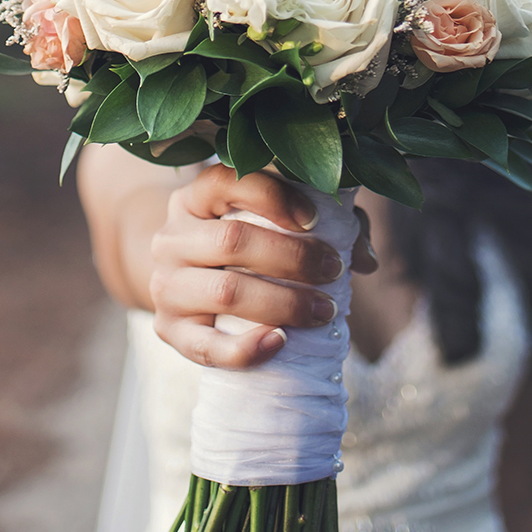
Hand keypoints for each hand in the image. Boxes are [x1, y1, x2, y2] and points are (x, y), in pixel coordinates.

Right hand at [150, 164, 378, 368]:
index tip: (315, 219)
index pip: (227, 181)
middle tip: (334, 269)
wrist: (182, 285)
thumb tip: (366, 259)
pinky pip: (206, 347)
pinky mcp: (168, 331)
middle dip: (293, 257)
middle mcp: (171, 237)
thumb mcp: (270, 222)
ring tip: (325, 311)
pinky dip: (246, 349)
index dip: (274, 197)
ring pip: (225, 292)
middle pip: (232, 240)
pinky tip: (281, 342)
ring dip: (283, 303)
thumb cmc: (241, 246)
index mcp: (194, 198)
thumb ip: (324, 225)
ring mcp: (165, 286)